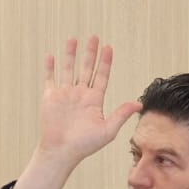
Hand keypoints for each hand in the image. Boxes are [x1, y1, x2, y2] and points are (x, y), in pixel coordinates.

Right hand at [10, 35, 139, 188]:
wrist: (61, 152)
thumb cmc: (85, 145)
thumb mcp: (107, 130)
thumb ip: (121, 114)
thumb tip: (139, 104)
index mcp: (94, 100)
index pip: (101, 76)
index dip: (105, 62)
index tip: (108, 47)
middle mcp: (80, 94)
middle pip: (86, 68)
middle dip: (90, 53)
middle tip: (94, 37)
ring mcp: (65, 94)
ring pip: (68, 69)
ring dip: (70, 54)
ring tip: (73, 39)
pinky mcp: (50, 98)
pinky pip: (50, 79)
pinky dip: (50, 67)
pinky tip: (51, 55)